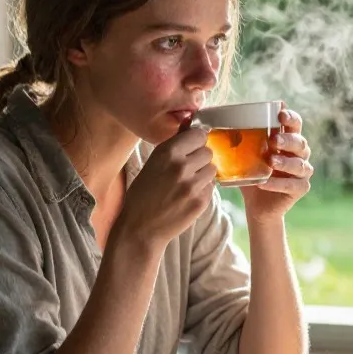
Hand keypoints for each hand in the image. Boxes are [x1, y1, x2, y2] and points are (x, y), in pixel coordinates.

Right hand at [116, 127, 215, 249]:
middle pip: (208, 152)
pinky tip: (187, 197)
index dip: (196, 141)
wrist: (140, 228)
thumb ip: (173, 146)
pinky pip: (211, 187)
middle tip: (188, 169)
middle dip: (200, 159)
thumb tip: (192, 125)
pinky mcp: (201, 201)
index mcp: (167, 153)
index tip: (193, 147)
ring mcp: (192, 185)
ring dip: (203, 175)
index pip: (199, 134)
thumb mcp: (152, 164)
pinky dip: (203, 190)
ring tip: (188, 184)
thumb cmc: (143, 194)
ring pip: (212, 169)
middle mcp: (181, 166)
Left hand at [241, 106, 312, 225]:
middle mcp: (299, 154)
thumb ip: (236, 141)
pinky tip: (264, 182)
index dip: (291, 117)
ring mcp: (302, 172)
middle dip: (288, 140)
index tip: (280, 113)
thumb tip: (209, 125)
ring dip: (285, 162)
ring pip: (300, 165)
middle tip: (273, 140)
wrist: (257, 206)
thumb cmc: (252, 175)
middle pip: (300, 143)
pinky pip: (293, 185)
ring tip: (270, 161)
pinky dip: (278, 184)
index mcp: (287, 141)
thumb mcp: (244, 156)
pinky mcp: (300, 189)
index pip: (295, 124)